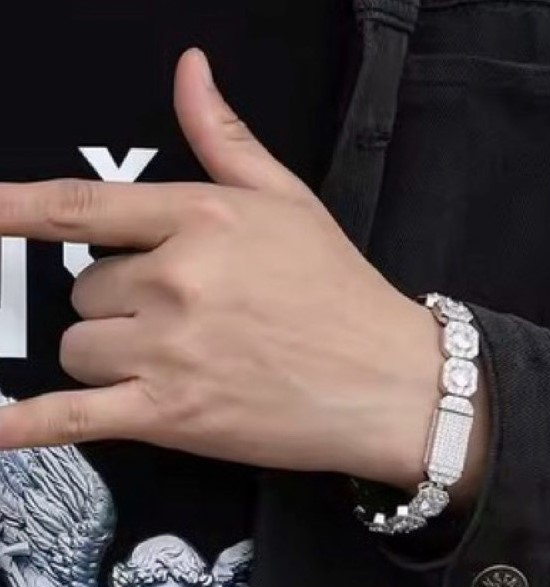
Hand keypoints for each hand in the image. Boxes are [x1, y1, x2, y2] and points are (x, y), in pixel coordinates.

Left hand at [0, 49, 486, 491]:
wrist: (386, 380)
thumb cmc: (342, 291)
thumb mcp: (290, 201)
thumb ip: (225, 137)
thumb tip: (191, 71)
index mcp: (203, 220)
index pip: (83, 206)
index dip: (15, 206)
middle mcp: (177, 280)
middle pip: (85, 289)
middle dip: (118, 301)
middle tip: (179, 313)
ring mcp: (169, 350)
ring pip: (78, 348)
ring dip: (108, 352)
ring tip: (173, 358)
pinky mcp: (170, 414)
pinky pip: (73, 417)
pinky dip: (26, 426)